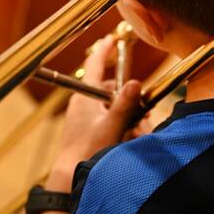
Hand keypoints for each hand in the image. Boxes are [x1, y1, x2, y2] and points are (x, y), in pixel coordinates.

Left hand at [51, 35, 141, 179]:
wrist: (68, 176)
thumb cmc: (86, 151)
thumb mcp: (111, 127)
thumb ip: (124, 105)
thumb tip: (136, 83)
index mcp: (85, 96)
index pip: (95, 64)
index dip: (104, 49)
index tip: (112, 37)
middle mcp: (84, 103)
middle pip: (111, 90)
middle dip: (130, 100)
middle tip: (145, 111)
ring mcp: (85, 117)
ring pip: (113, 108)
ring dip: (129, 118)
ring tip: (139, 133)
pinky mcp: (87, 130)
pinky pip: (109, 121)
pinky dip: (122, 127)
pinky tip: (130, 140)